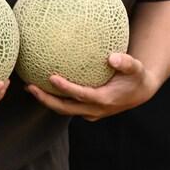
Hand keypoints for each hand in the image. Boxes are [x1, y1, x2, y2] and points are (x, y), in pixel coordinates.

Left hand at [26, 51, 156, 119]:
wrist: (140, 92)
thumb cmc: (136, 77)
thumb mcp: (136, 68)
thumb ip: (126, 62)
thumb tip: (112, 57)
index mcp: (105, 99)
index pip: (81, 95)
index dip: (66, 89)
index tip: (51, 78)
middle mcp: (95, 109)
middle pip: (66, 108)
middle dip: (47, 100)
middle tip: (29, 87)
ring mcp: (90, 112)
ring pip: (65, 109)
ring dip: (47, 101)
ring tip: (29, 87)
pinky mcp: (87, 110)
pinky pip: (68, 106)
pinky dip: (55, 98)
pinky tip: (43, 85)